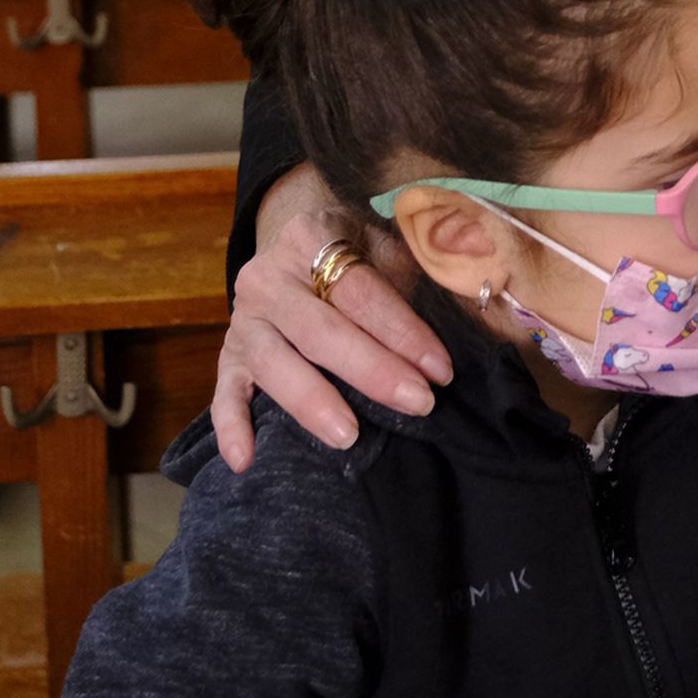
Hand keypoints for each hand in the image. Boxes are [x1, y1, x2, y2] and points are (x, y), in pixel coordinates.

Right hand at [212, 168, 451, 470]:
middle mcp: (269, 276)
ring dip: (311, 401)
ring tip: (349, 436)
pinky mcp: (229, 354)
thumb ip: (420, 264)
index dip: (403, 331)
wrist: (295, 245)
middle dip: (372, 371)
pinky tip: (245, 461)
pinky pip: (224, 392)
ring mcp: (244, 317)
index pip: (361, 291)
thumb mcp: (385, 240)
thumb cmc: (355, 252)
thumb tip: (473, 293)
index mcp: (311, 236)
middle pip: (321, 330)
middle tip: (418, 403)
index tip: (441, 368)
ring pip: (274, 362)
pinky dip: (231, 426)